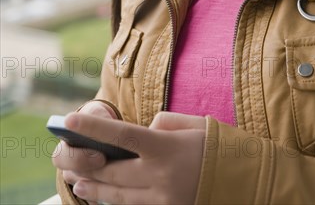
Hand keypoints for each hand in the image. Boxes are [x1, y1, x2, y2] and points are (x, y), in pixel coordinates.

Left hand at [54, 111, 205, 204]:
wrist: (248, 180)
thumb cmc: (218, 144)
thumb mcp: (191, 124)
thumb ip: (161, 126)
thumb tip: (140, 134)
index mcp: (167, 148)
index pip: (122, 136)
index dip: (93, 128)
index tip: (70, 119)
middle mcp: (161, 176)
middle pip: (113, 172)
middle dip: (85, 164)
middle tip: (65, 157)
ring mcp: (164, 199)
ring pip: (118, 196)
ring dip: (94, 188)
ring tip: (76, 181)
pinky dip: (115, 201)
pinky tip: (101, 195)